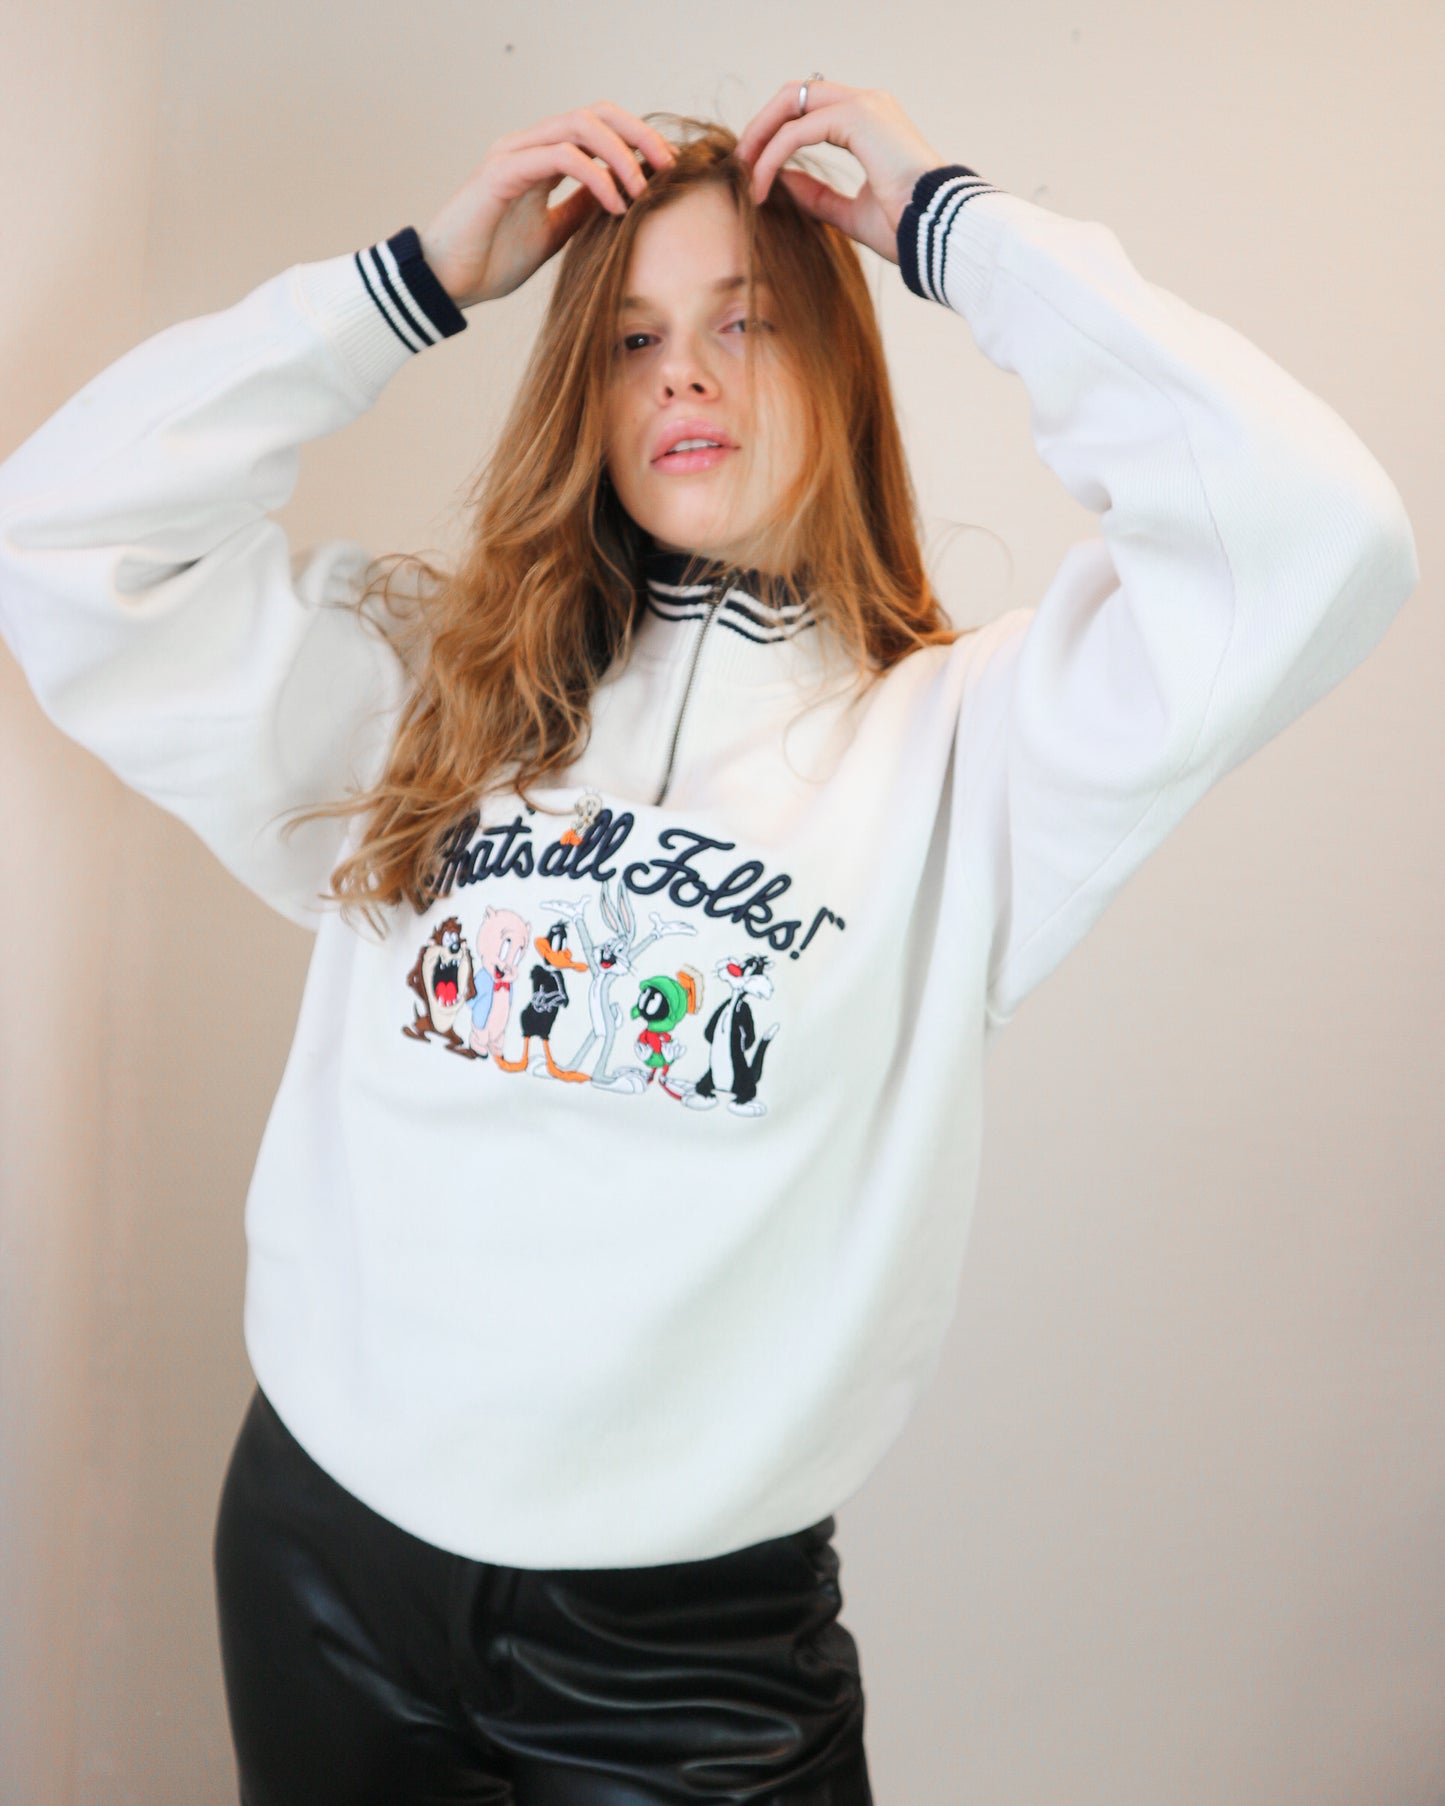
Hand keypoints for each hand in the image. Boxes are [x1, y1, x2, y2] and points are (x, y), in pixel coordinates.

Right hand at [418, 103, 677, 307]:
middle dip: (639, 136)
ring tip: (642, 192)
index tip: (666, 172)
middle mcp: (527, 145)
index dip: (637, 141)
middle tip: (668, 169)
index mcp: (540, 156)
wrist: (448, 284)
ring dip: (621, 155)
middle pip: (595, 113)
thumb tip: (620, 195)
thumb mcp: (553, 234)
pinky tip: (614, 205)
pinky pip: (560, 156)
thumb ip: (581, 209)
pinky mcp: (502, 173)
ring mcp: (513, 154)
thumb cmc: (492, 261)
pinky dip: (596, 176)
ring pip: (580, 126)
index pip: (597, 126)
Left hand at [734, 81, 945, 263]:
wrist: (940, 233)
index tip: (753, 170)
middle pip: (795, 95)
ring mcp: (864, 105)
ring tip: (743, 179)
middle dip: (760, 127)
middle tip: (738, 166)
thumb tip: (780, 184)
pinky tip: (760, 188)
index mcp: (870, 122)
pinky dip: (773, 158)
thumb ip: (817, 195)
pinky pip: (797, 132)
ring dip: (760, 140)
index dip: (775, 134)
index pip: (809, 110)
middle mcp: (867, 103)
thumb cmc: (908, 229)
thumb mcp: (850, 213)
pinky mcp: (858, 117)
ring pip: (791, 104)